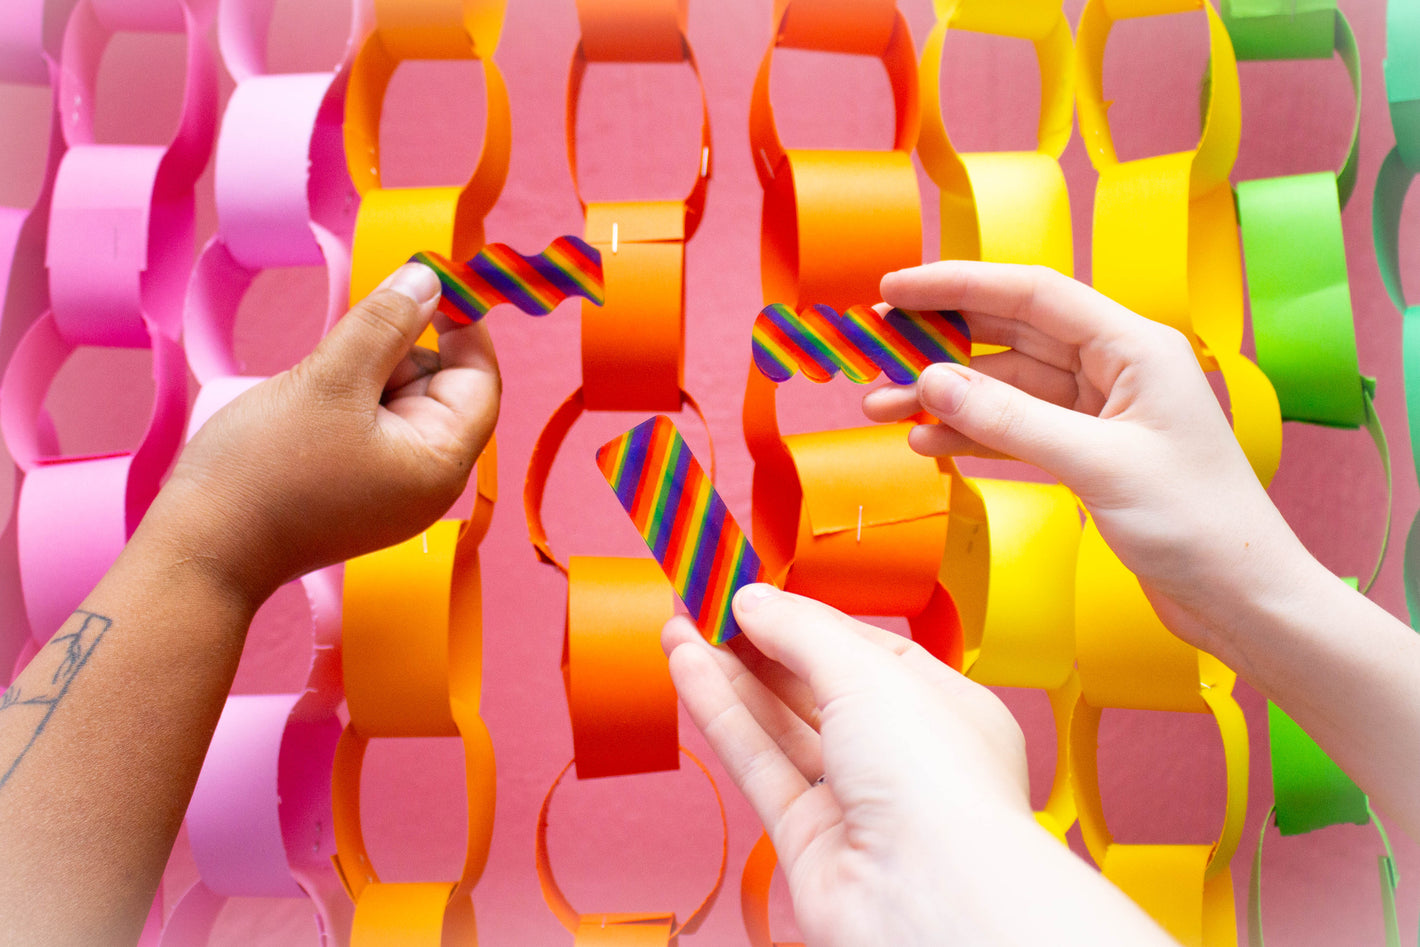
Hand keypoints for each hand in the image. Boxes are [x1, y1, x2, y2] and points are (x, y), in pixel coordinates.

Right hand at [146, 262, 499, 606]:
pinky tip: (306, 412)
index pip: (481, 379)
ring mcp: (393, 488)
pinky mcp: (358, 488)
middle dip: (394, 354)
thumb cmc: (266, 470)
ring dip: (361, 375)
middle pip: (439, 385)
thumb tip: (429, 281)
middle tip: (340, 357)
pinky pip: (369, 423)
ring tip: (312, 395)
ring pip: (398, 398)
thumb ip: (385, 323)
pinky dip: (344, 401)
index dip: (462, 325)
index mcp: (442, 464)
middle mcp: (429, 482)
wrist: (200, 549)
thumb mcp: (331, 379)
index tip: (428, 278)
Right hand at [665, 585, 1177, 946]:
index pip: (868, 650)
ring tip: (680, 629)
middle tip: (706, 606)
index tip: (754, 591)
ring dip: (729, 676)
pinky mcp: (808, 840)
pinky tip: (688, 672)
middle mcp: (903, 757)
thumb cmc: (938, 784)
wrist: (928, 898)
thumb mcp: (867, 673)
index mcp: (946, 709)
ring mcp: (855, 802)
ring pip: (782, 728)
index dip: (807, 619)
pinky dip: (723, 718)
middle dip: (760, 645)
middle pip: (818, 689)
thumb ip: (801, 631)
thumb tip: (754, 601)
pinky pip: (759, 766)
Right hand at [862, 262, 1302, 652]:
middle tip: (876, 347)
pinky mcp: (1087, 455)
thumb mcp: (1098, 465)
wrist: (1241, 598)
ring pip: (1005, 388)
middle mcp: (1114, 369)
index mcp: (1134, 347)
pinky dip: (970, 434)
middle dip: (941, 340)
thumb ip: (1010, 421)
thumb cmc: (1198, 523)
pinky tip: (927, 442)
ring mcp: (1099, 413)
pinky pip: (1014, 430)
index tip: (895, 291)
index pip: (1032, 293)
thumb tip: (933, 382)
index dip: (958, 285)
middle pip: (1011, 335)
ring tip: (881, 406)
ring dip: (945, 396)